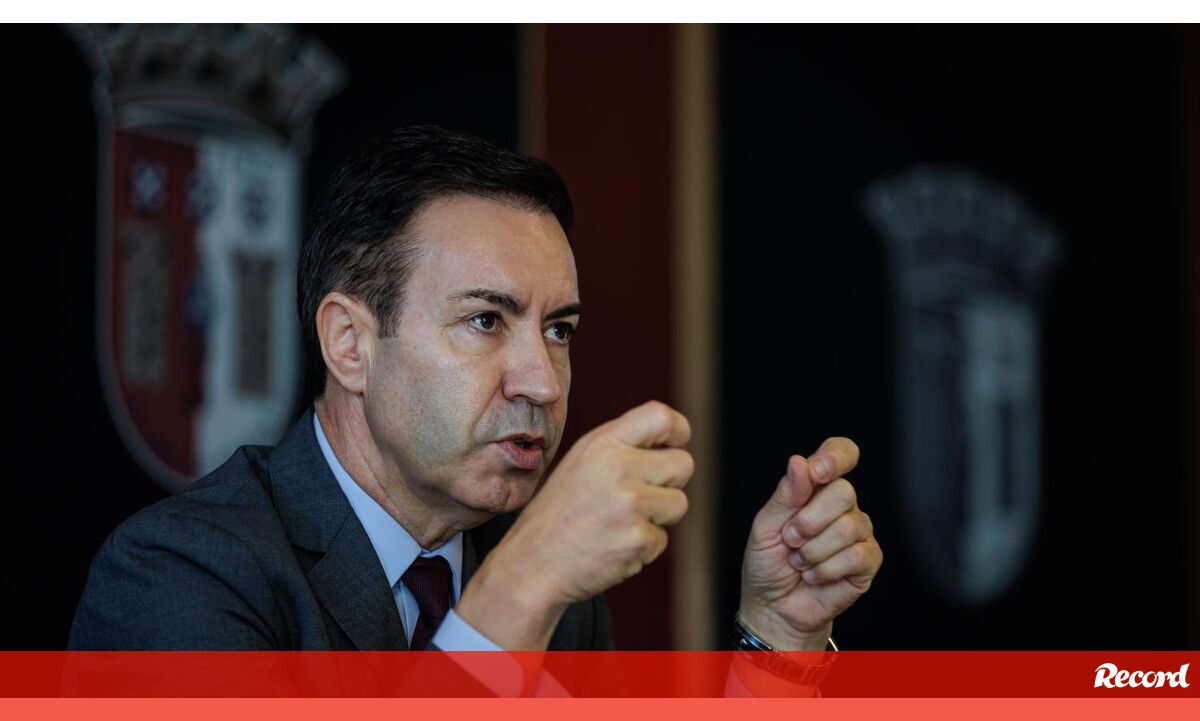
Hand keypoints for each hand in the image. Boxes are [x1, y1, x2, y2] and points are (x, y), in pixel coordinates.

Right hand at [457, 400, 692, 648]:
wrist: (531, 565)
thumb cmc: (558, 514)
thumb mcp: (581, 462)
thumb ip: (621, 447)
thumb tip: (673, 442)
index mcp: (603, 443)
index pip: (662, 417)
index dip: (678, 430)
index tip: (676, 444)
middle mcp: (618, 468)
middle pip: (684, 463)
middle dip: (670, 482)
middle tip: (637, 497)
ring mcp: (630, 505)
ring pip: (679, 504)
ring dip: (658, 518)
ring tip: (619, 523)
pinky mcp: (638, 540)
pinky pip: (662, 539)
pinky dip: (643, 547)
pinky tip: (611, 546)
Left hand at [738, 438, 881, 649]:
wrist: (773, 607)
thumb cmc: (767, 564)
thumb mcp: (764, 526)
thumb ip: (785, 495)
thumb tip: (799, 462)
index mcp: (816, 489)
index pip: (840, 454)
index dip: (835, 457)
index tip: (817, 471)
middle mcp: (842, 506)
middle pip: (844, 492)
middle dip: (808, 520)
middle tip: (790, 539)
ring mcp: (858, 532)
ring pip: (848, 526)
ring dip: (813, 550)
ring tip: (799, 562)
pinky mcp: (868, 561)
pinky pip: (855, 555)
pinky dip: (825, 569)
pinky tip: (814, 575)